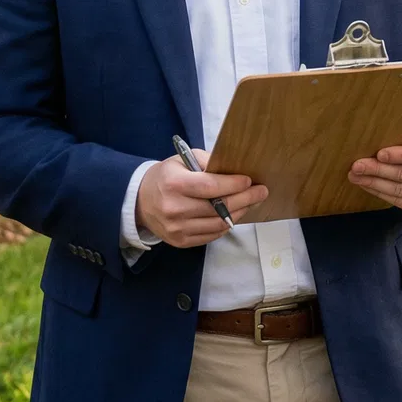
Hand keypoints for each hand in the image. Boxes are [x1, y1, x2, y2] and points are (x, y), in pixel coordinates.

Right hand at [135, 150, 268, 248]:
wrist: (140, 201)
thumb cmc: (166, 176)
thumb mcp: (183, 160)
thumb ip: (207, 162)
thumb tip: (234, 169)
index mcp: (174, 184)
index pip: (211, 187)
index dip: (234, 184)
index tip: (250, 180)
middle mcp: (174, 209)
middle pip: (219, 208)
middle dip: (245, 199)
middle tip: (261, 192)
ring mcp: (177, 229)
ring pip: (219, 224)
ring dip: (239, 213)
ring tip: (251, 202)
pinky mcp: (180, 241)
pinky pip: (211, 235)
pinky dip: (226, 225)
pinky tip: (234, 214)